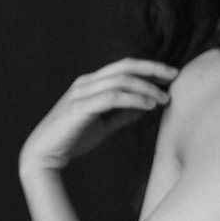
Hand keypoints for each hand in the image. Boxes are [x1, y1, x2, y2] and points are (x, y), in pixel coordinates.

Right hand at [19, 58, 177, 173]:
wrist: (45, 154)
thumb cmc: (73, 138)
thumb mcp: (104, 124)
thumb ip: (122, 114)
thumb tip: (146, 105)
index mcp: (91, 82)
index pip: (125, 66)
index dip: (149, 67)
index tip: (170, 74)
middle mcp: (86, 82)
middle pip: (125, 67)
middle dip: (152, 69)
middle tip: (174, 76)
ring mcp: (81, 93)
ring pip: (121, 80)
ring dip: (146, 88)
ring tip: (163, 98)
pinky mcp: (80, 107)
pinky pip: (112, 97)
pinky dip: (133, 99)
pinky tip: (148, 106)